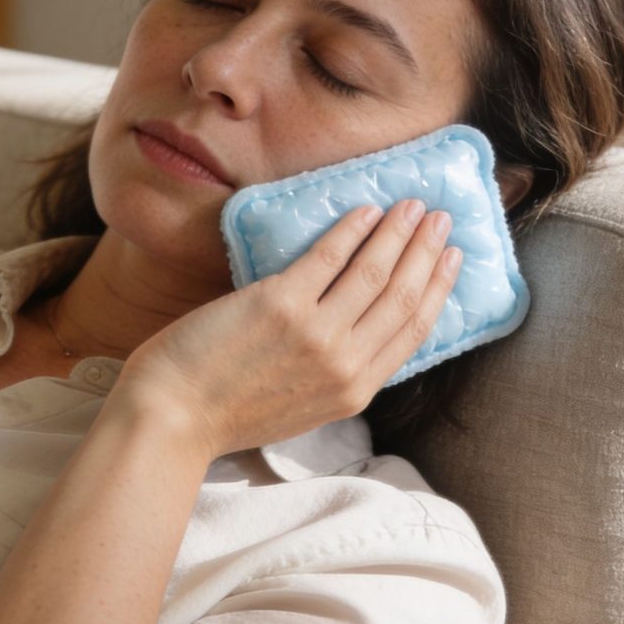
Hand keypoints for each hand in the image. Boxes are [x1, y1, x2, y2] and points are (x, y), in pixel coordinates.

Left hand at [116, 198, 462, 460]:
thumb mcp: (303, 409)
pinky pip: (329, 256)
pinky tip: (364, 210)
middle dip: (427, 252)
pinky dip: (351, 230)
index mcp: (354, 392)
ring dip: (398, 232)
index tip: (450, 258)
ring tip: (411, 206)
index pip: (413, 331)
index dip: (437, 288)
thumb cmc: (226, 413)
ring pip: (375, 271)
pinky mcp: (280, 304)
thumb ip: (336, 374)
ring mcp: (315, 333)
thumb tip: (358, 329)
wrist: (172, 418)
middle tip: (440, 218)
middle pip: (403, 296)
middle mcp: (344, 363)